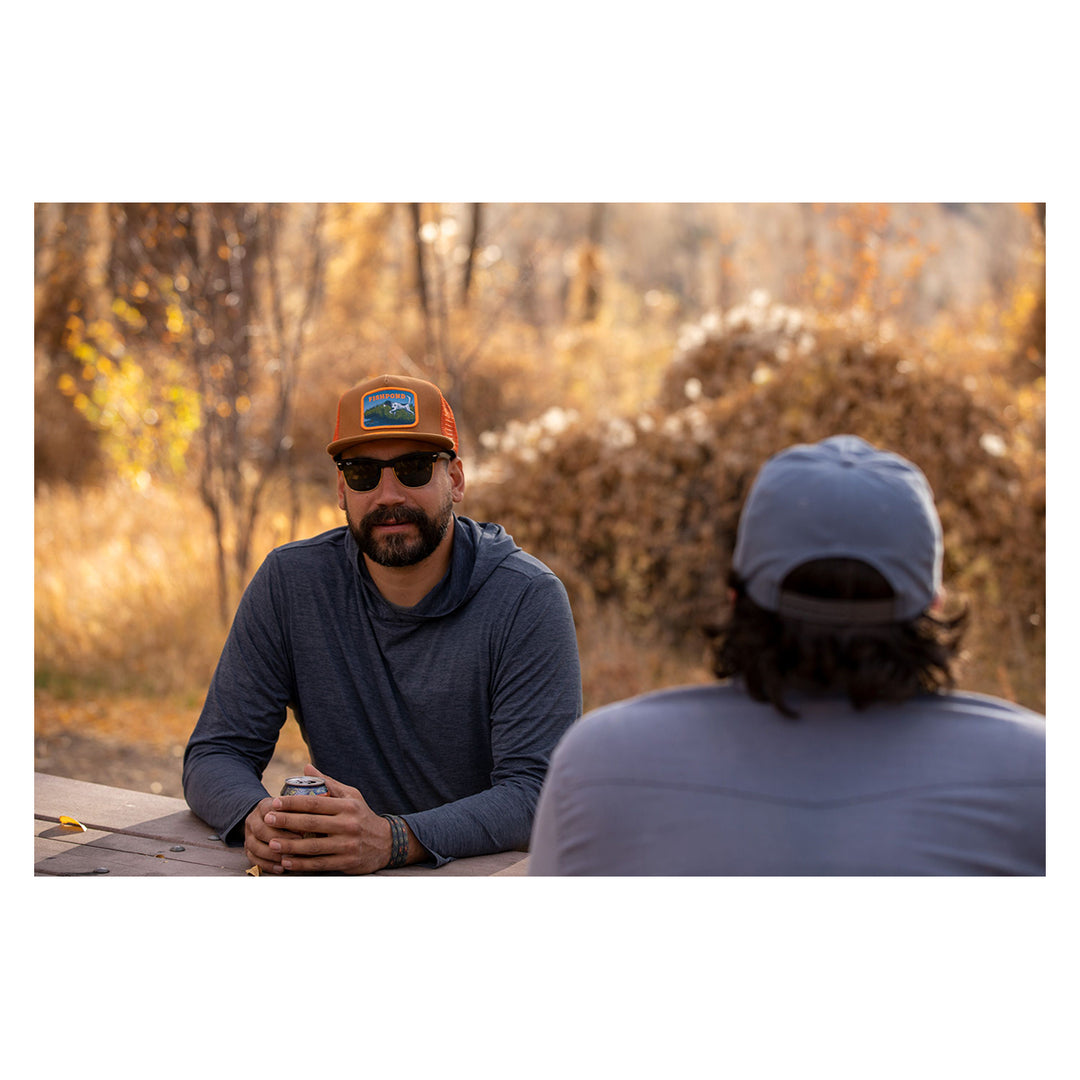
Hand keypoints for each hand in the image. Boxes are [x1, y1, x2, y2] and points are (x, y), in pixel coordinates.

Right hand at [244, 795, 301, 874]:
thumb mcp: (292, 806)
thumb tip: (320, 816)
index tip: (302, 828)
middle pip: (261, 830)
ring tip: (287, 859)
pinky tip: (280, 868)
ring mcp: (248, 835)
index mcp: (264, 806)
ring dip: (272, 854)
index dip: (286, 821)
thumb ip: (302, 810)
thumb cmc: (286, 813)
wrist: (268, 819)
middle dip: (280, 838)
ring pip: (254, 846)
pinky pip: (253, 858)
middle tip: (297, 844)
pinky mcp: (247, 848)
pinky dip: (267, 864)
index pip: (271, 811)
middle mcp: (253, 819)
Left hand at [259, 766, 394, 874]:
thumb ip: (328, 783)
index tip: (275, 802)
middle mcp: (348, 825)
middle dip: (286, 822)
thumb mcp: (351, 796)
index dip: (293, 803)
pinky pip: (320, 863)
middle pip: (311, 824)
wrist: (387, 843)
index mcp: (347, 806)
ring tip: (271, 843)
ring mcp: (347, 845)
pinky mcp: (347, 863)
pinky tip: (286, 861)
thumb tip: (306, 767)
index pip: (315, 803)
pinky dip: (301, 864)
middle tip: (267, 819)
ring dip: (290, 846)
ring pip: (313, 847)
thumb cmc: (362, 816)